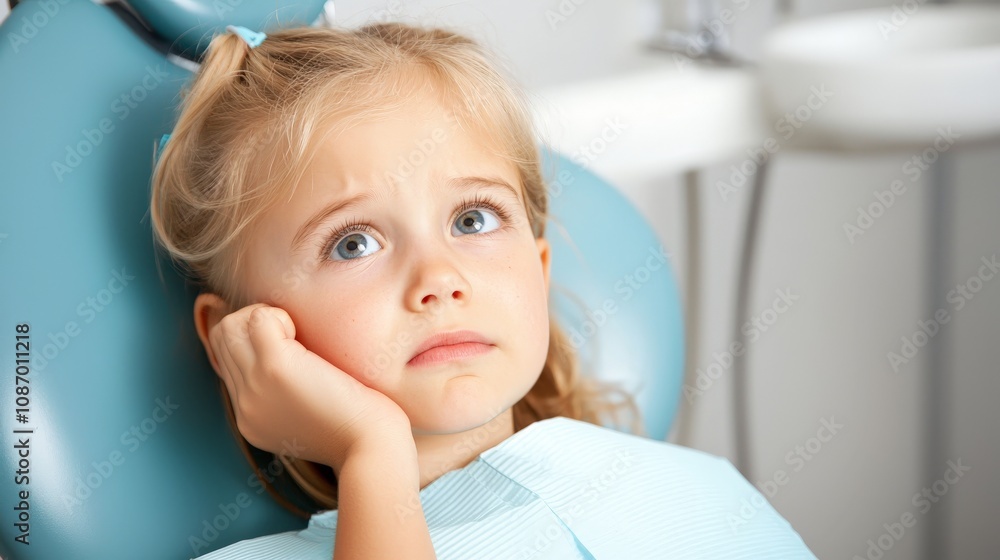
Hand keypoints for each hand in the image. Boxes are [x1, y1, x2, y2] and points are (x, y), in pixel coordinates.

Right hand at [206, 303, 411, 470]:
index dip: (253, 339)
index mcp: (250, 418)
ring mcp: (255, 385)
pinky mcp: (275, 367)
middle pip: (222, 339)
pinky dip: (279, 315)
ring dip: (264, 317)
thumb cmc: (359, 427)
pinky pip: (258, 319)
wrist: (372, 445)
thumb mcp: (310, 417)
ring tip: (296, 333)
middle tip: (293, 332)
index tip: (289, 340)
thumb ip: (289, 395)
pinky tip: (303, 332)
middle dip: (254, 322)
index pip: (227, 361)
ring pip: (231, 328)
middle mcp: (245, 405)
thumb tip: (293, 357)